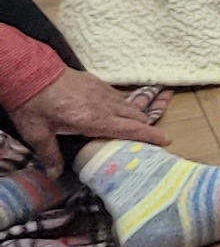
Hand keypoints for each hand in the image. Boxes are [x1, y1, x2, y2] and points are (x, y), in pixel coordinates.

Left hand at [8, 70, 166, 167]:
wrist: (28, 71)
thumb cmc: (33, 103)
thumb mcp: (37, 133)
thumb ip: (49, 154)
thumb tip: (53, 175)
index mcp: (93, 119)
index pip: (131, 128)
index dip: (150, 135)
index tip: (165, 140)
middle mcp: (103, 104)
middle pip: (135, 115)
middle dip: (144, 126)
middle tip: (147, 137)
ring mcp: (101, 90)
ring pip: (128, 104)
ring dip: (135, 114)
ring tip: (134, 124)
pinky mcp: (95, 81)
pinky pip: (117, 95)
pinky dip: (122, 104)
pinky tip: (115, 109)